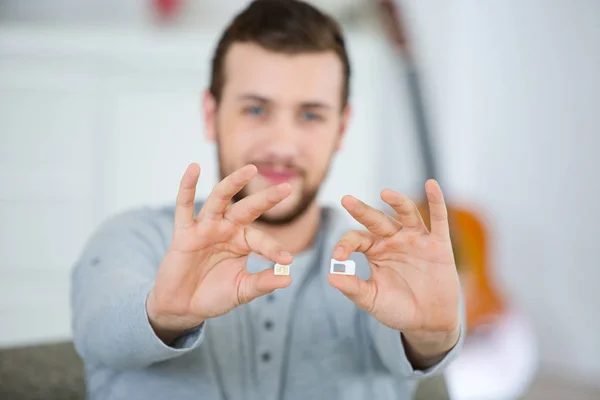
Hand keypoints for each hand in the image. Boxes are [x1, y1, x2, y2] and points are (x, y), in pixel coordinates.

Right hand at [147, 163, 293, 342]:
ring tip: (250, 169)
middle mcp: (226, 229)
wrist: (182, 307)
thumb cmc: (213, 295)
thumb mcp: (242, 290)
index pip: (262, 240)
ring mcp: (205, 228)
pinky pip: (184, 206)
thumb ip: (262, 283)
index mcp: (242, 241)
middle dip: (266, 199)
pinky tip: (194, 168)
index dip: (273, 250)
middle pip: (247, 208)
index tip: (286, 261)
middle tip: (287, 188)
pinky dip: (187, 186)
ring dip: (234, 183)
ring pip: (219, 199)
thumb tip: (287, 279)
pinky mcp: (184, 232)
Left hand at [328, 180, 460, 353]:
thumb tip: (330, 275)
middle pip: (377, 220)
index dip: (345, 244)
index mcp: (374, 250)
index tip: (338, 257)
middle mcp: (393, 240)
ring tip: (385, 193)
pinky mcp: (438, 245)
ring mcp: (416, 239)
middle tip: (346, 200)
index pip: (356, 238)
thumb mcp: (372, 300)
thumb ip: (353, 288)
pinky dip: (437, 201)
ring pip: (406, 213)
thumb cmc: (397, 308)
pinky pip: (438, 219)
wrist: (428, 322)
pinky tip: (431, 184)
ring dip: (397, 202)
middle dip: (362, 210)